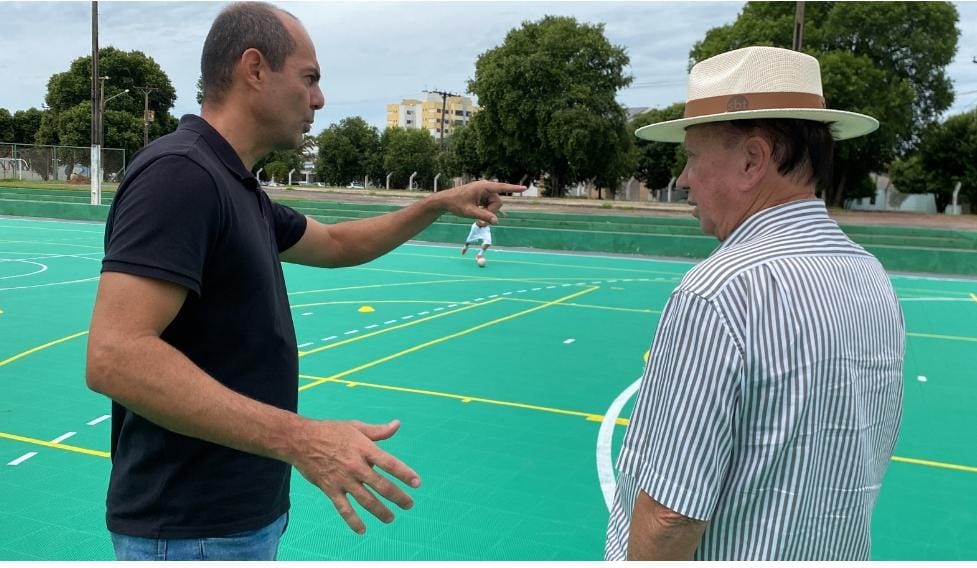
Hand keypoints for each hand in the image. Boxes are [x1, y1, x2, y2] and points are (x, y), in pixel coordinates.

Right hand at [290, 418, 419, 533]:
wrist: (300, 440)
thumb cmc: (330, 431)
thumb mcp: (355, 426)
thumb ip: (378, 431)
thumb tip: (397, 425)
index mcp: (364, 449)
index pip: (389, 463)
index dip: (404, 473)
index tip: (416, 483)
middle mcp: (356, 466)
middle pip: (381, 485)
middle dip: (398, 497)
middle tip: (409, 504)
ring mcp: (343, 479)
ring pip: (366, 500)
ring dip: (380, 511)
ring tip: (390, 518)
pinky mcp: (330, 489)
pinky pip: (344, 508)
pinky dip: (353, 520)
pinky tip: (362, 530)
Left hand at [434, 180, 525, 223]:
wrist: (445, 201)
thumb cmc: (456, 204)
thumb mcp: (469, 212)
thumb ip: (483, 216)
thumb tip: (496, 221)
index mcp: (483, 187)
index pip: (502, 187)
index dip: (514, 188)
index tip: (524, 188)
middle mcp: (485, 187)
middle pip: (497, 202)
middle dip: (490, 213)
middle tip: (479, 223)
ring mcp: (483, 192)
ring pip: (493, 206)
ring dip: (487, 213)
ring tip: (476, 219)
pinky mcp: (481, 196)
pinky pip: (489, 206)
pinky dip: (484, 211)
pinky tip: (475, 214)